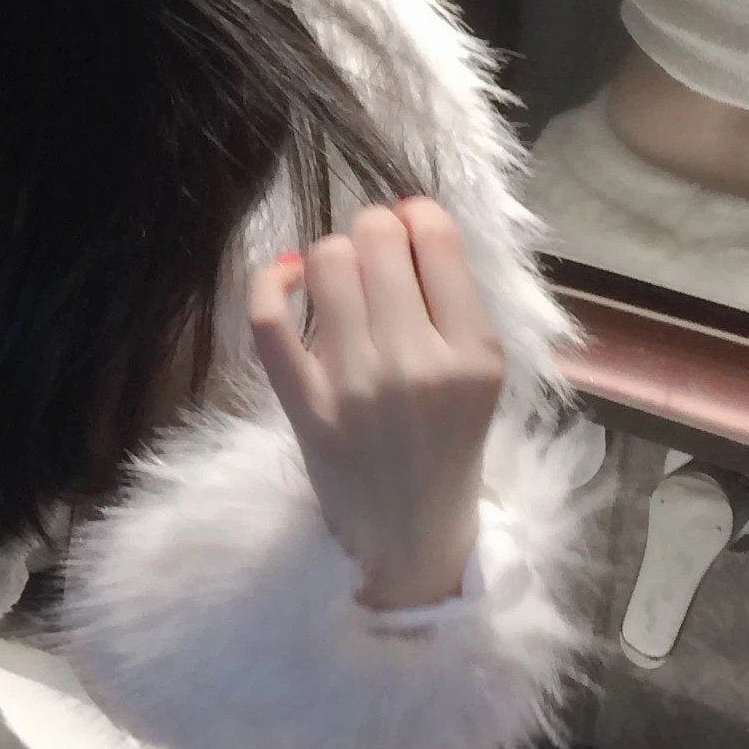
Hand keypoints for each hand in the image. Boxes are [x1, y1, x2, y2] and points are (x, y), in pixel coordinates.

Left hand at [246, 197, 504, 610]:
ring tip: (341, 277)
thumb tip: (408, 218)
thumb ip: (454, 304)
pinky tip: (288, 277)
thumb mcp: (480, 376)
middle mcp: (416, 364)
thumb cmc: (448, 444)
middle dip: (372, 228)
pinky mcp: (304, 403)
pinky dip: (271, 280)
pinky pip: (268, 317)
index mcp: (474, 354)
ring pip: (326, 264)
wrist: (410, 532)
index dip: (416, 215)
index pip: (437, 242)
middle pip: (375, 241)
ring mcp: (355, 384)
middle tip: (373, 249)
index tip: (409, 221)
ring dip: (330, 254)